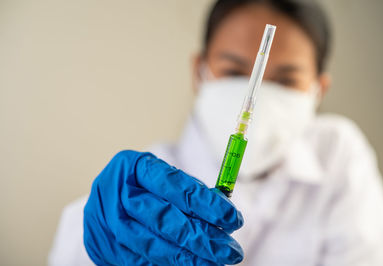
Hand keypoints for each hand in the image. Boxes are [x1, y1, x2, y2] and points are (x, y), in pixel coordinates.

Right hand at [83, 150, 243, 264]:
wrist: (102, 205)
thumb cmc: (141, 188)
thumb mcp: (160, 179)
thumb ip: (188, 192)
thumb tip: (224, 211)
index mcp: (132, 166)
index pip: (174, 184)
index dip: (206, 203)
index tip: (232, 217)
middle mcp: (116, 193)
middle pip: (164, 218)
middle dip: (202, 237)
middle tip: (230, 250)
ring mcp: (107, 222)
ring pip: (153, 245)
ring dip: (189, 257)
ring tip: (216, 261)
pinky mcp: (105, 248)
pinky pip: (142, 261)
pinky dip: (170, 264)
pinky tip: (192, 265)